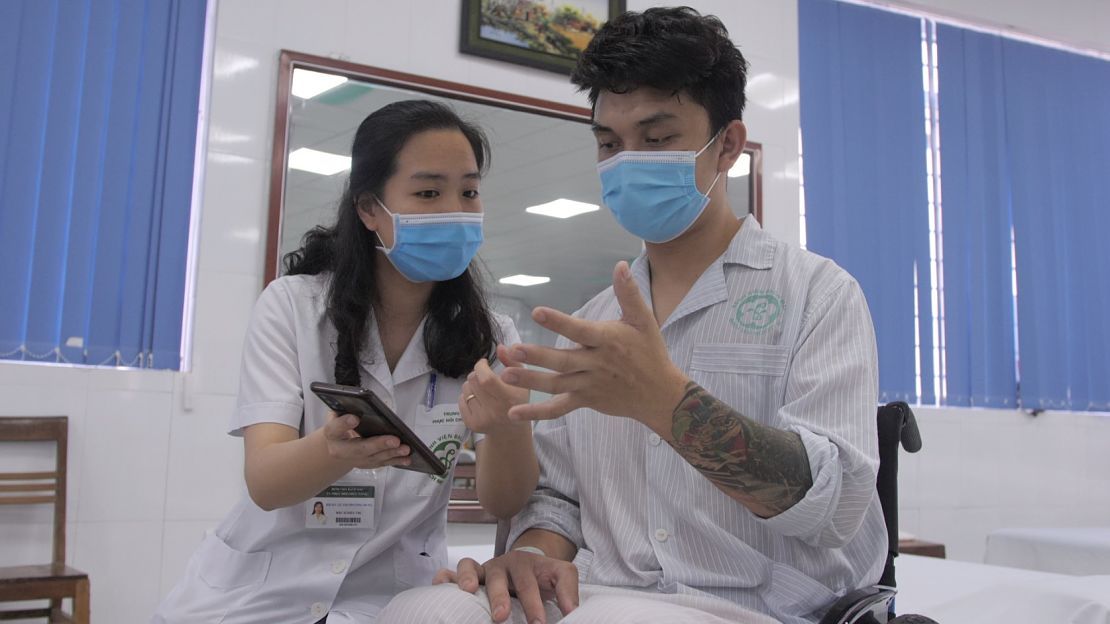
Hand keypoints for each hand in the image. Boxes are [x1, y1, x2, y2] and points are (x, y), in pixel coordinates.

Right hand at [321, 412, 410, 468]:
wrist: (336, 446)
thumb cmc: (339, 427)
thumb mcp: (336, 413)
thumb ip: (343, 409)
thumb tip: (357, 403)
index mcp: (332, 434)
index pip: (335, 428)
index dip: (344, 424)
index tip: (354, 418)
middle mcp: (341, 451)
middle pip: (360, 448)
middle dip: (379, 444)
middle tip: (394, 440)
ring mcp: (355, 460)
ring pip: (374, 458)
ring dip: (392, 454)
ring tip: (405, 448)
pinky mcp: (367, 464)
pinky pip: (382, 463)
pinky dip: (395, 461)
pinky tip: (406, 458)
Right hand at [433, 551, 577, 623]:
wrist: (529, 563)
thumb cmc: (542, 575)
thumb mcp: (560, 575)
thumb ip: (567, 592)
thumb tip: (572, 613)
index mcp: (527, 564)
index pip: (530, 583)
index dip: (534, 604)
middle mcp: (503, 564)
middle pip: (499, 577)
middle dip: (500, 597)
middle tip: (501, 617)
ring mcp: (484, 569)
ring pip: (471, 567)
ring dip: (469, 578)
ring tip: (469, 591)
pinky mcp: (469, 575)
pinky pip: (452, 572)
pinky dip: (446, 577)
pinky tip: (440, 585)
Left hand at [459, 348, 529, 433]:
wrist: (510, 431)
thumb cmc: (517, 401)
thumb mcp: (522, 381)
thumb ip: (512, 362)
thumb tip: (500, 347)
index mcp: (509, 399)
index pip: (486, 379)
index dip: (481, 367)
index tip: (484, 363)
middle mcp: (495, 411)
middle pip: (473, 380)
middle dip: (477, 373)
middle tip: (485, 376)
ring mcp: (481, 419)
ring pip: (465, 389)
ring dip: (471, 384)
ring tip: (483, 390)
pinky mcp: (471, 424)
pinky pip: (460, 400)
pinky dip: (467, 395)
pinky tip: (478, 400)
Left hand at [499, 261, 688, 428]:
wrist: (660, 395)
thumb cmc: (651, 353)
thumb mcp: (644, 320)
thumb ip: (629, 293)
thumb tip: (620, 265)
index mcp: (608, 341)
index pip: (579, 330)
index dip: (558, 321)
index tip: (536, 312)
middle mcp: (596, 364)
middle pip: (563, 361)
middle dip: (537, 356)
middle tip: (513, 350)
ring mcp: (589, 385)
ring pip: (556, 384)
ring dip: (531, 380)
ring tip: (506, 374)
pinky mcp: (585, 400)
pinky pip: (558, 408)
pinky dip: (537, 412)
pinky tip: (513, 413)